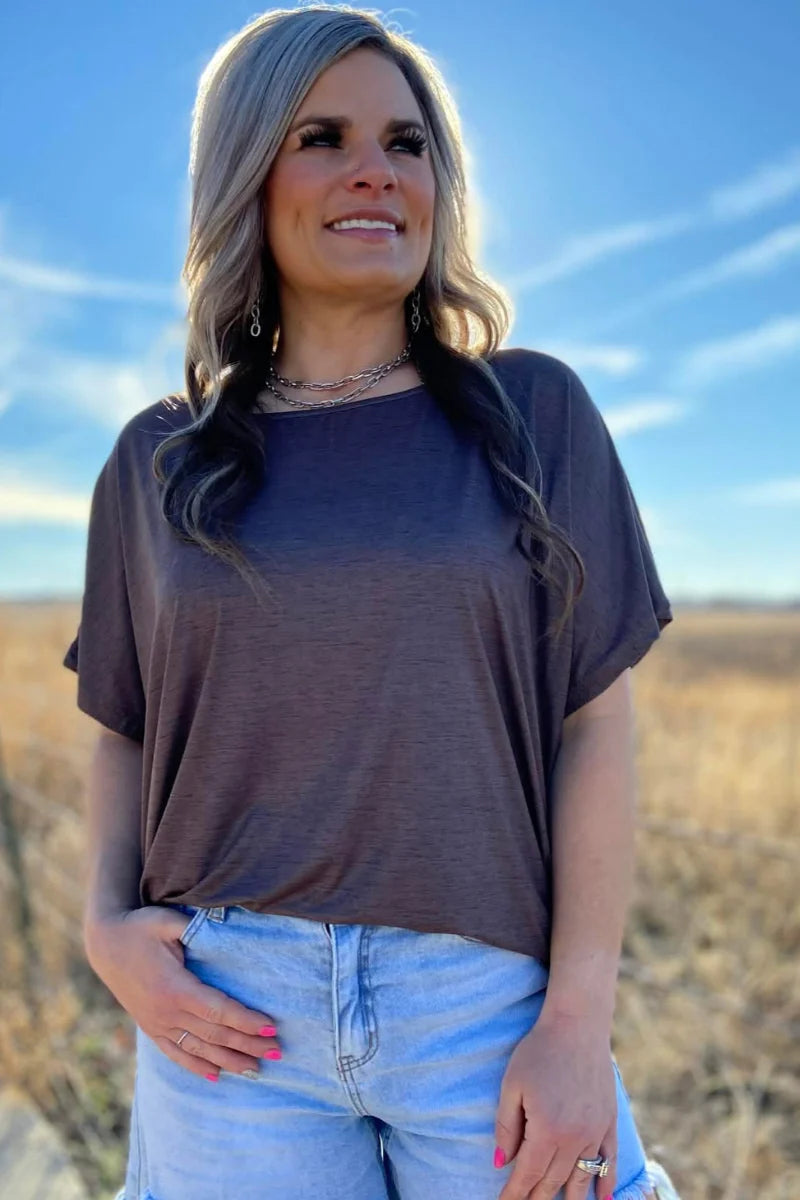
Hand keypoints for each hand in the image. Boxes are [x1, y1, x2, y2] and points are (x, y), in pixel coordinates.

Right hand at [83, 906, 281, 1079]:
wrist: (105, 945)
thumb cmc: (140, 928)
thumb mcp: (166, 921)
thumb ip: (194, 926)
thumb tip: (225, 924)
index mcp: (175, 988)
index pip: (218, 1010)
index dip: (245, 1021)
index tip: (270, 1028)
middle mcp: (167, 1013)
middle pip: (215, 1034)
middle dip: (248, 1044)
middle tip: (278, 1051)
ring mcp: (158, 1024)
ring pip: (199, 1049)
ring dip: (230, 1060)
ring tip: (257, 1069)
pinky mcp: (151, 1028)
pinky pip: (176, 1053)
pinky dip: (197, 1066)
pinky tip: (217, 1076)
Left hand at [494, 1011, 617, 1199]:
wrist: (577, 1025)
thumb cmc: (539, 1050)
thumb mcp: (512, 1085)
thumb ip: (506, 1127)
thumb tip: (500, 1163)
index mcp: (546, 1131)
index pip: (527, 1175)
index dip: (515, 1194)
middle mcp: (574, 1138)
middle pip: (553, 1182)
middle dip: (537, 1199)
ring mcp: (595, 1132)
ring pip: (582, 1178)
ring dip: (570, 1199)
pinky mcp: (609, 1122)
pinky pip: (609, 1161)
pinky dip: (605, 1183)